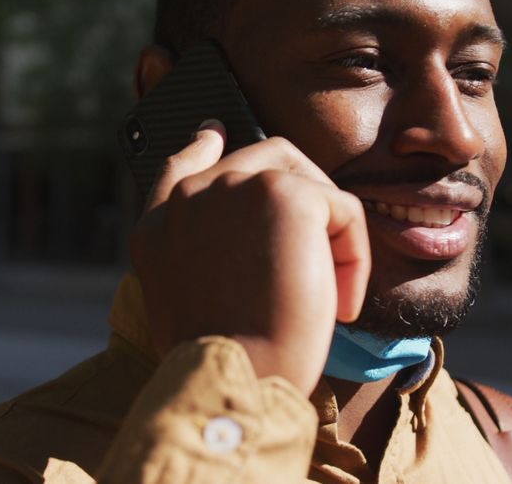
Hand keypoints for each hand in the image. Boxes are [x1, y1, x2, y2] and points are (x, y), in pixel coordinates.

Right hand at [130, 120, 370, 395]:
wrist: (236, 377)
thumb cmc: (223, 362)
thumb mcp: (189, 304)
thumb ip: (203, 257)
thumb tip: (252, 241)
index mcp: (159, 227)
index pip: (182, 168)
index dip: (202, 147)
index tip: (212, 133)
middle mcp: (191, 198)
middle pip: (263, 159)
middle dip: (304, 196)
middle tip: (325, 249)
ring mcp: (235, 187)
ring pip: (308, 183)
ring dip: (328, 238)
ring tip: (327, 297)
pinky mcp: (285, 195)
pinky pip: (343, 211)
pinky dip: (353, 260)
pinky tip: (339, 305)